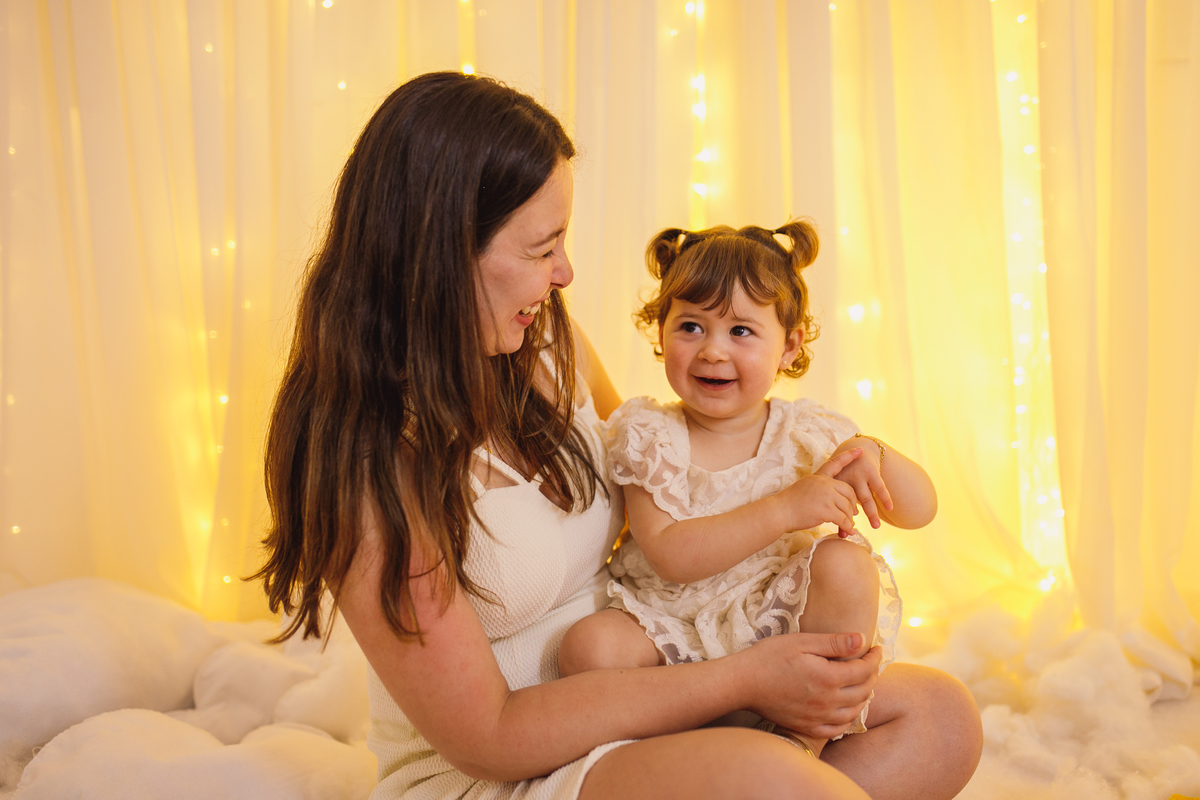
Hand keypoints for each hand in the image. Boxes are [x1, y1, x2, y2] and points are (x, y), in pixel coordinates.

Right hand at [742, 634, 881, 738]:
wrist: (743, 683)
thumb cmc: (769, 657)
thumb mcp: (802, 642)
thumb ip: (834, 643)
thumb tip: (862, 640)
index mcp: (828, 678)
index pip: (864, 670)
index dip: (874, 658)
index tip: (876, 648)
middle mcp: (827, 702)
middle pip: (863, 691)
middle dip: (872, 675)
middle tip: (870, 663)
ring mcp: (818, 718)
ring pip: (854, 712)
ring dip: (864, 697)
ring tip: (862, 683)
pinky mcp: (807, 727)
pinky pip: (838, 729)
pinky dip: (848, 719)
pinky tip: (846, 709)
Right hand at [783, 448, 862, 534]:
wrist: (780, 512)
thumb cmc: (790, 503)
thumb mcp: (805, 486)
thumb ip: (820, 488)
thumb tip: (835, 498)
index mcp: (819, 476)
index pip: (836, 463)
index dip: (849, 456)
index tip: (860, 450)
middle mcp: (824, 483)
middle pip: (849, 491)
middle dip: (853, 504)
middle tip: (853, 513)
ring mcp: (826, 496)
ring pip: (847, 507)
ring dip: (849, 518)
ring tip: (848, 526)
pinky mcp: (826, 510)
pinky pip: (843, 519)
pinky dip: (847, 527)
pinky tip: (847, 531)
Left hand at [826, 441, 892, 530]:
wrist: (857, 449)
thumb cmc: (845, 475)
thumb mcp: (838, 488)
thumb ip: (839, 509)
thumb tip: (843, 534)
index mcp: (832, 483)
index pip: (835, 504)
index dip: (839, 519)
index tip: (843, 533)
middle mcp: (844, 479)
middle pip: (848, 503)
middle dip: (851, 518)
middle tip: (852, 532)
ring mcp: (858, 475)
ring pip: (865, 498)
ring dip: (871, 512)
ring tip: (875, 526)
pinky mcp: (871, 472)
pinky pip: (879, 488)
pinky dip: (885, 498)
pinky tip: (889, 508)